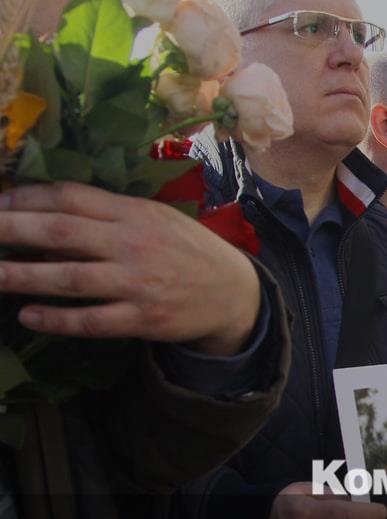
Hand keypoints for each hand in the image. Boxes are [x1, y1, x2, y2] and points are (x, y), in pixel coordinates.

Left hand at [0, 183, 259, 355]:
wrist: (233, 292)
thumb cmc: (186, 250)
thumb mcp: (154, 221)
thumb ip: (107, 218)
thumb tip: (46, 223)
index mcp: (136, 213)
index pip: (72, 196)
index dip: (27, 197)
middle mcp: (134, 244)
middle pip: (62, 231)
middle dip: (11, 229)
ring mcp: (139, 283)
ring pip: (69, 278)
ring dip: (23, 276)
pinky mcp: (143, 319)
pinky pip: (91, 321)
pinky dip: (57, 319)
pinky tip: (29, 316)